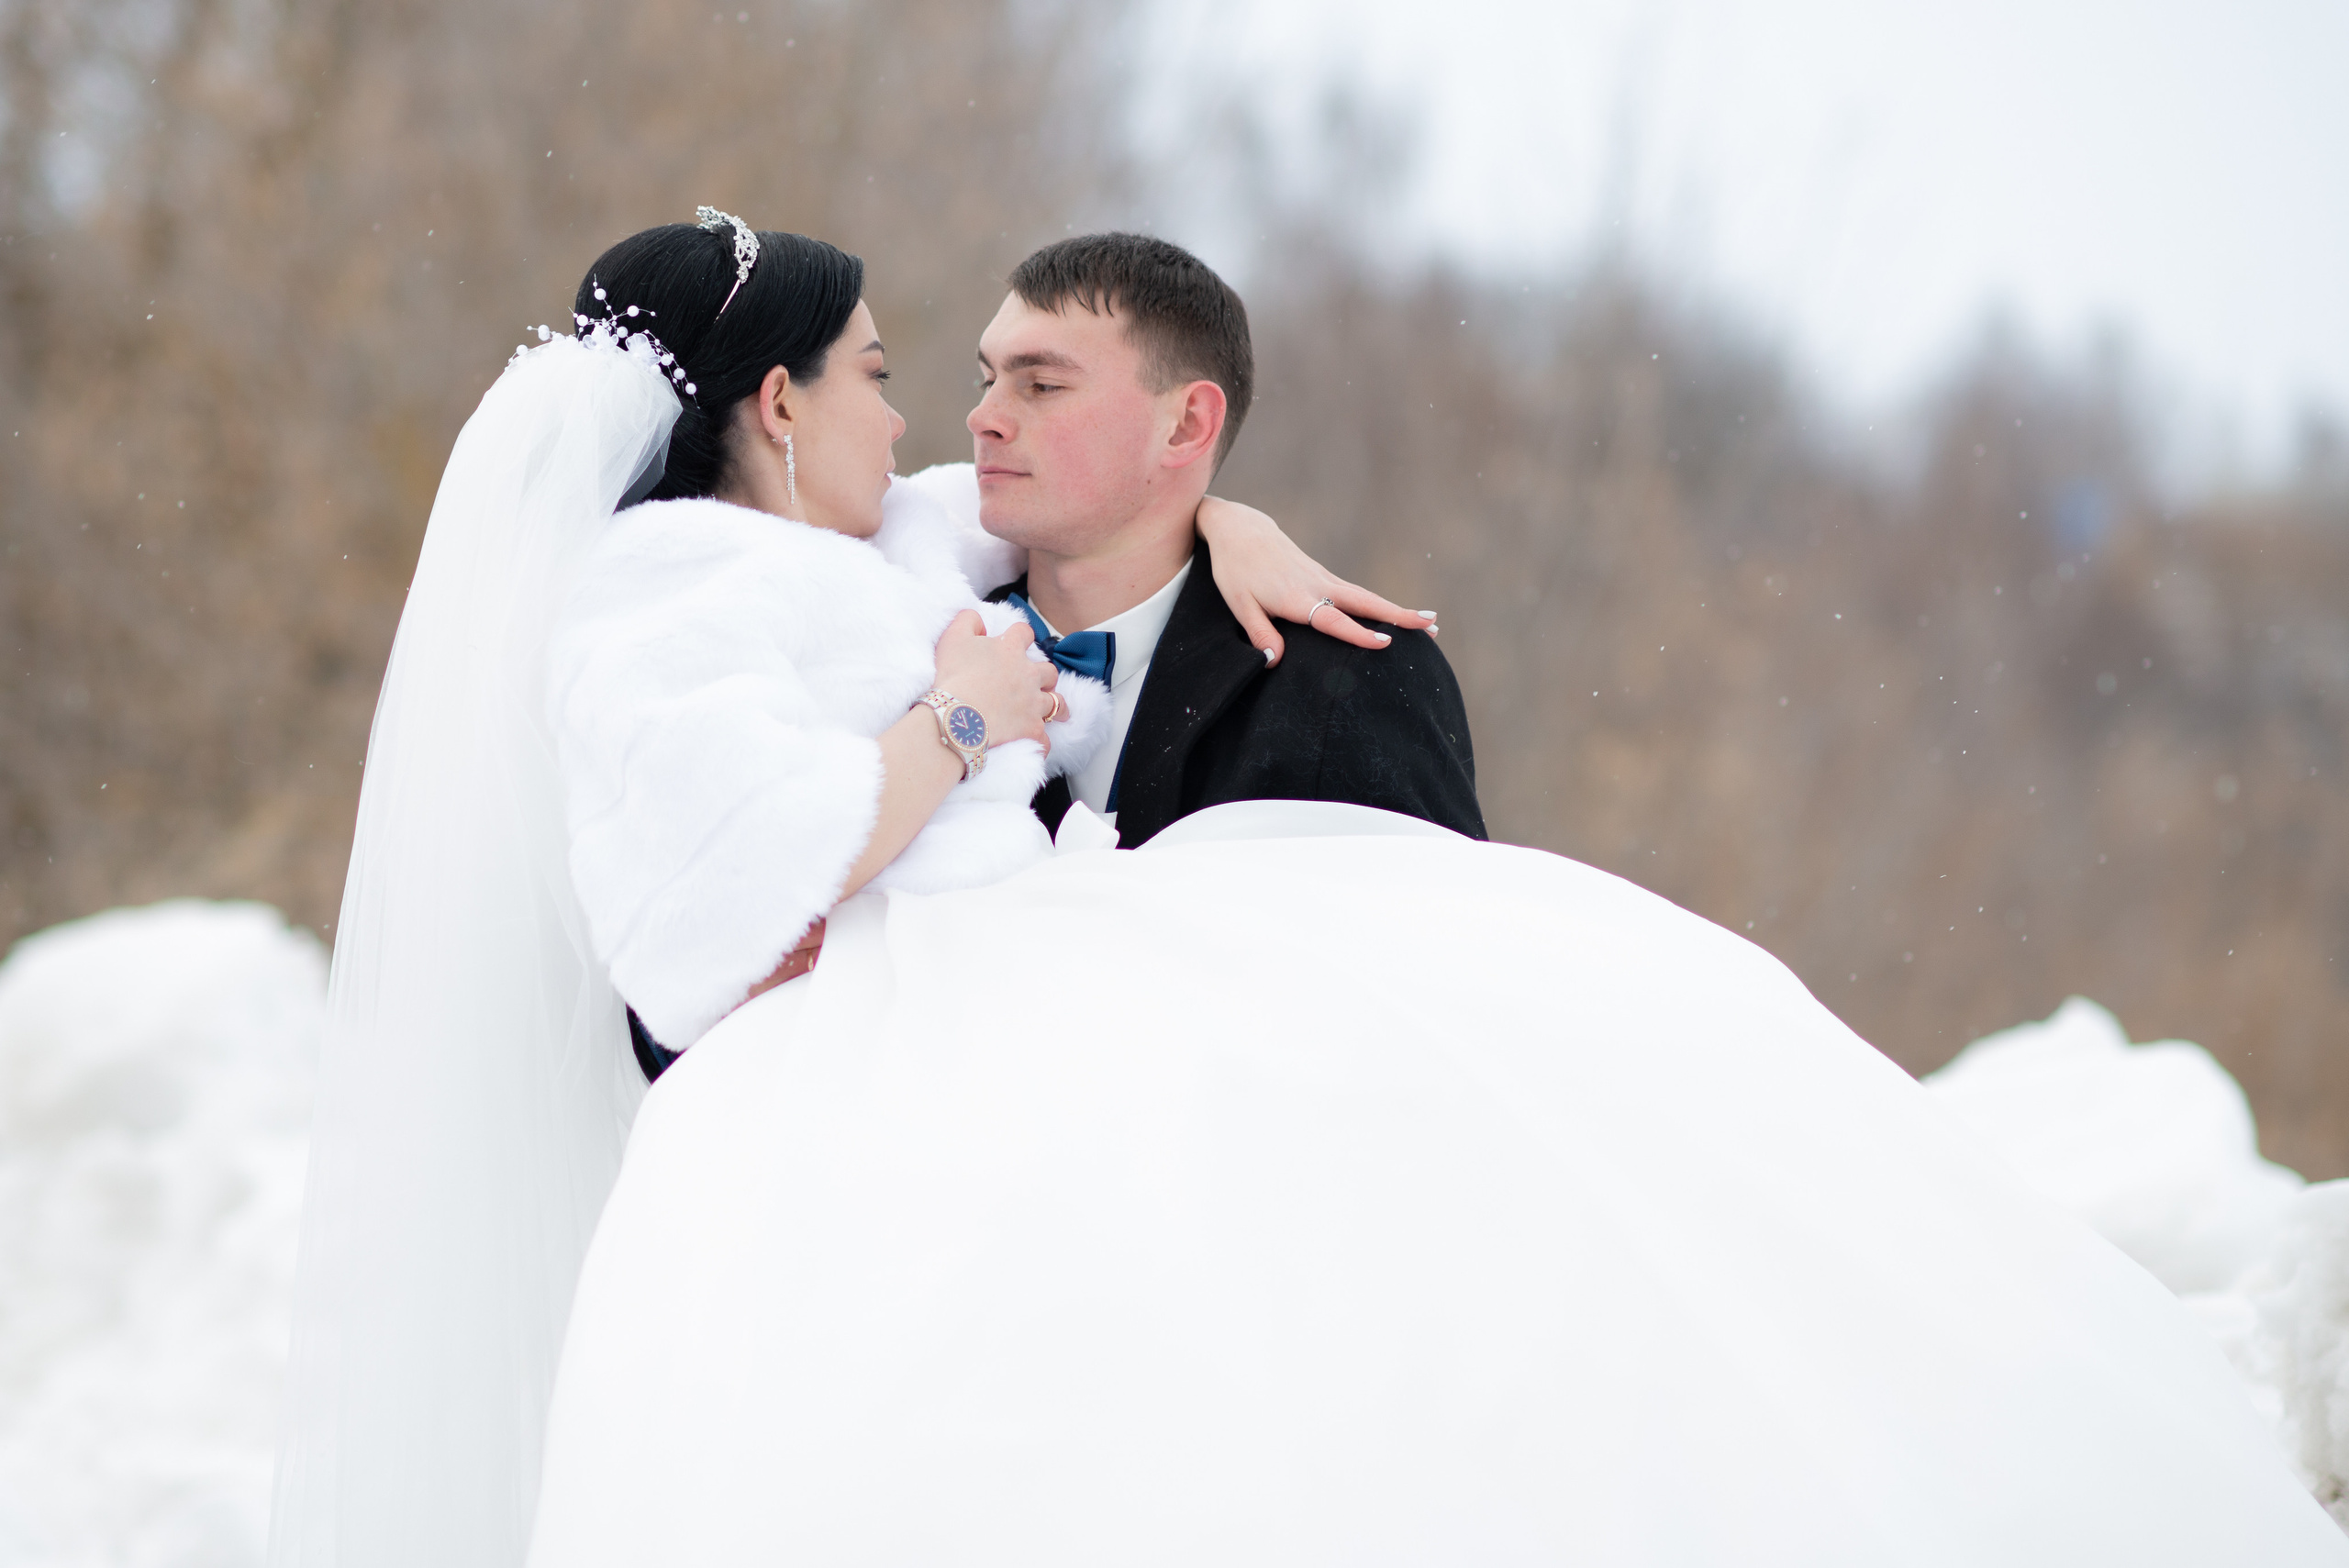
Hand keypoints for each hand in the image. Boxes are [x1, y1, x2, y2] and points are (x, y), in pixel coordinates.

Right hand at [929, 610, 1059, 753]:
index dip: (1021, 636)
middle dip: (1043, 675)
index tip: (1016, 642)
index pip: (1025, 633)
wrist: (956, 717)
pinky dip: (1042, 743)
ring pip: (1057, 703)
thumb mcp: (953, 638)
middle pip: (1048, 670)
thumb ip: (968, 620)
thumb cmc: (953, 677)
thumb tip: (978, 619)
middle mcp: (1029, 674)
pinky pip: (1044, 740)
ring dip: (1055, 706)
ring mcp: (1034, 703)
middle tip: (1034, 681)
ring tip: (1055, 711)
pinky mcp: (1032, 729)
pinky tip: (1039, 745)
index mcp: (1011, 649)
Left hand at [1196, 496, 1437, 667]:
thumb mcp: (1238, 604)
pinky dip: (1380, 606)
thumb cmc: (1235, 569)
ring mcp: (1324, 579)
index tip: (1386, 644)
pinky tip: (1394, 616)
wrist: (1241, 530)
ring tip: (1430, 624)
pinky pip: (1358, 594)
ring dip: (1398, 611)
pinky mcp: (1324, 576)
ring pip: (1367, 598)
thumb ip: (1258, 632)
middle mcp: (1318, 585)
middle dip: (1399, 617)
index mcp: (1297, 597)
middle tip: (1432, 628)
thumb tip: (1274, 661)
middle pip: (1365, 604)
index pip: (1333, 620)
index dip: (1358, 634)